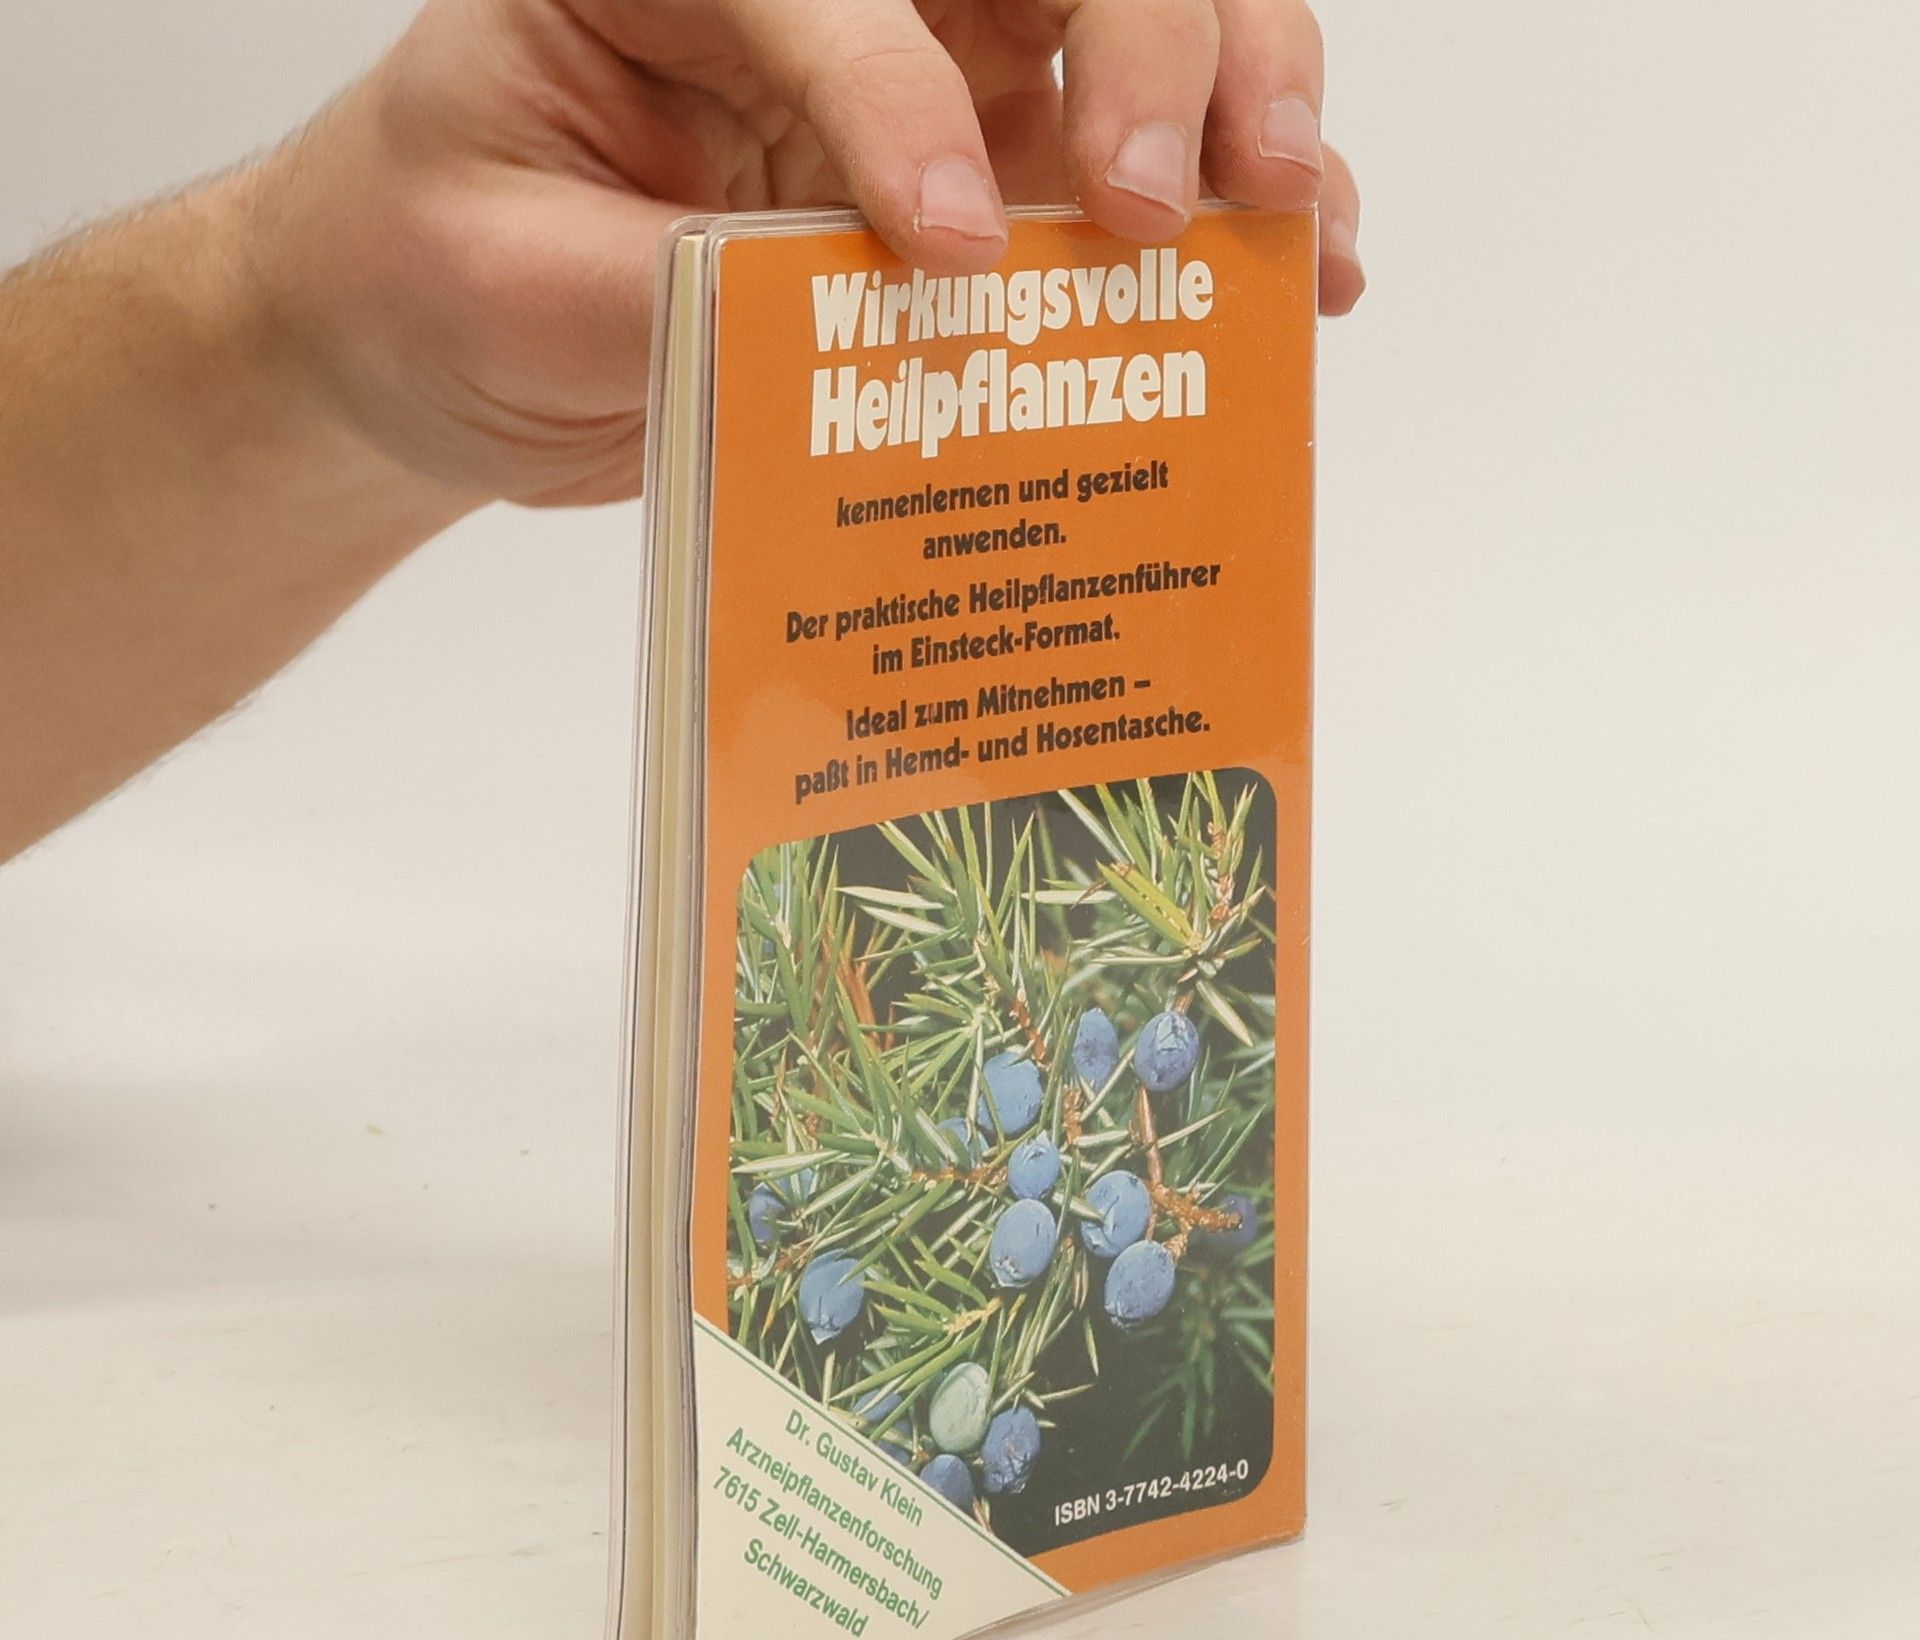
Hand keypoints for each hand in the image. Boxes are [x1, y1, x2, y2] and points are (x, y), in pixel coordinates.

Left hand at [256, 0, 1363, 508]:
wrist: (452, 330)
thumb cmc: (446, 265)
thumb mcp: (498, 279)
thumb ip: (661, 292)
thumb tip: (856, 323)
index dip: (905, 98)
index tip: (950, 246)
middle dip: (1148, 49)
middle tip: (1162, 204)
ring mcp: (934, 71)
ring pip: (1137, 27)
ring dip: (1245, 104)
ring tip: (1285, 229)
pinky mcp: (995, 174)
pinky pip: (1138, 167)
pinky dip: (1236, 214)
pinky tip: (1293, 274)